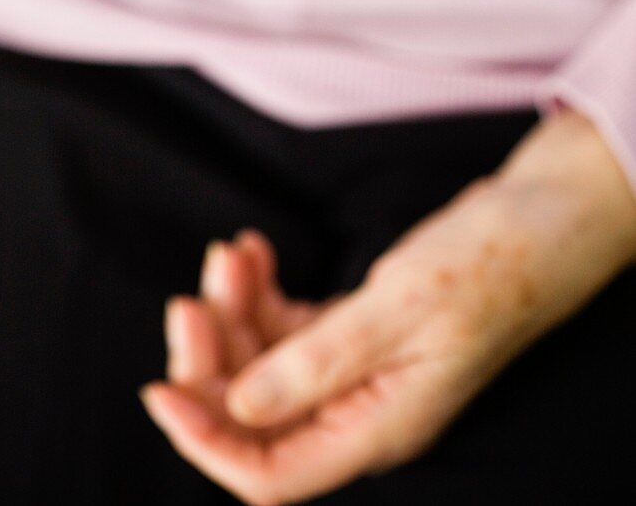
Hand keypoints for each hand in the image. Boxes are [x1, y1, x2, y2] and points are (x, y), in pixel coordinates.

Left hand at [141, 109, 635, 504]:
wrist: (537, 222)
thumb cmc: (486, 266)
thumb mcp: (401, 310)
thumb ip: (317, 363)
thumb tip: (239, 410)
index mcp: (376, 428)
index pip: (269, 474)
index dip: (206, 440)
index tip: (159, 388)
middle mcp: (360, 409)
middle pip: (256, 416)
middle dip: (213, 360)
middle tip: (192, 297)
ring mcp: (356, 368)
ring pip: (265, 365)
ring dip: (234, 313)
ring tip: (232, 255)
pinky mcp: (356, 329)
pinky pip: (287, 326)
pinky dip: (261, 293)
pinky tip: (253, 252)